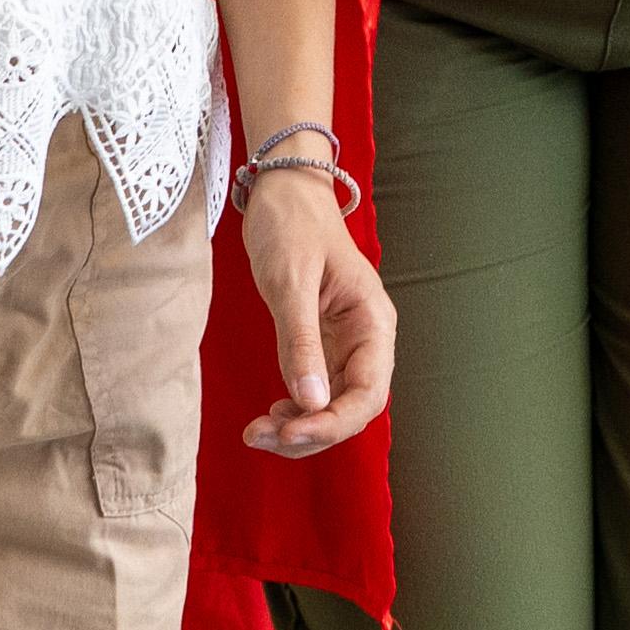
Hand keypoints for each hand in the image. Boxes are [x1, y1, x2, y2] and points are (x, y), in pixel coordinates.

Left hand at [235, 167, 393, 455]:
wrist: (283, 191)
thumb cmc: (292, 225)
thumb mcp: (291, 282)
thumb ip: (301, 342)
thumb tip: (310, 403)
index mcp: (372, 322)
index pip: (368, 393)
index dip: (333, 423)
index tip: (290, 434)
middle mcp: (366, 339)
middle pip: (352, 408)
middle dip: (312, 432)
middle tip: (261, 437)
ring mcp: (345, 344)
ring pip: (333, 405)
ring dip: (300, 427)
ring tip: (256, 432)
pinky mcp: (322, 344)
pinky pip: (316, 390)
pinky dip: (295, 409)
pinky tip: (271, 413)